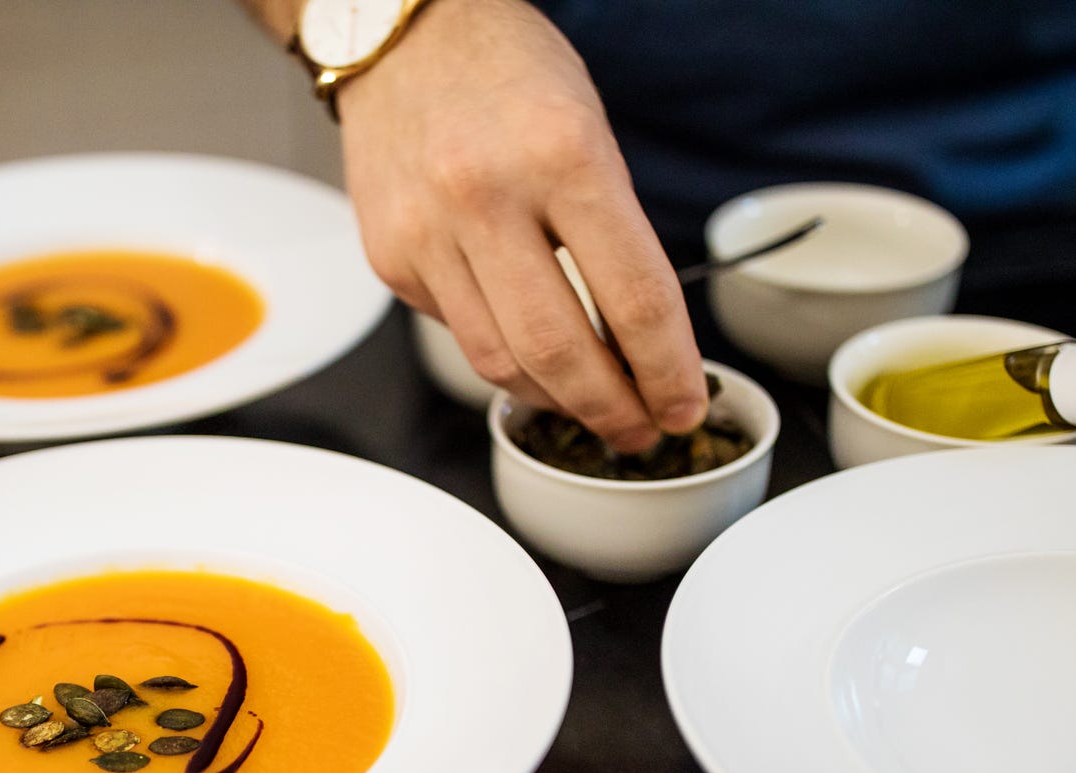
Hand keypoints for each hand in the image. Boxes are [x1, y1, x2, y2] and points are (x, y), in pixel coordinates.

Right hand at [336, 0, 704, 449]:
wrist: (400, 32)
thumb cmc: (505, 70)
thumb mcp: (588, 128)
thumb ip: (612, 230)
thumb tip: (639, 337)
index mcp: (562, 156)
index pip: (633, 297)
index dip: (667, 369)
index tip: (684, 404)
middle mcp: (485, 198)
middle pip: (559, 352)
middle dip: (610, 409)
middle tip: (638, 430)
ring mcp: (427, 234)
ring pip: (499, 362)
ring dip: (554, 398)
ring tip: (588, 403)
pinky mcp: (390, 257)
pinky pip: (455, 332)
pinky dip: (499, 351)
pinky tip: (524, 342)